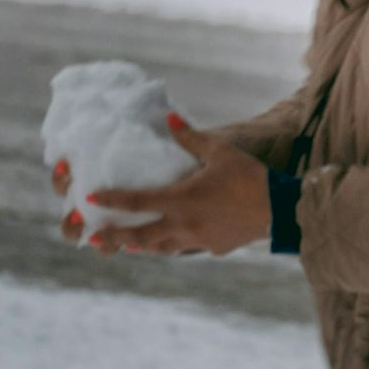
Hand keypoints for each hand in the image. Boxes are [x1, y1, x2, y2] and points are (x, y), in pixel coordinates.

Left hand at [60, 115, 271, 256]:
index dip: (111, 199)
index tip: (90, 198)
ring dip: (142, 245)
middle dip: (115, 236)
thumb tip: (171, 119)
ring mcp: (197, 240)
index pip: (136, 201)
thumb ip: (192, 138)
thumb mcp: (220, 152)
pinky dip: (177, 244)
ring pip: (161, 248)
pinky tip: (177, 241)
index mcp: (181, 200)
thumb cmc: (249, 177)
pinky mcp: (213, 248)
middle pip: (140, 235)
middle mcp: (183, 225)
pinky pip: (188, 247)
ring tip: (128, 246)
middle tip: (95, 237)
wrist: (278, 210)